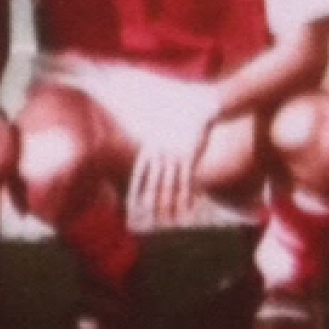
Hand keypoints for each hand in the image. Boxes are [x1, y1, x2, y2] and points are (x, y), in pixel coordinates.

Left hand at [126, 85, 217, 225]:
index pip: (139, 175)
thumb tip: (145, 151)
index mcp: (149, 148)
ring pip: (169, 186)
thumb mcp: (157, 127)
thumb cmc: (176, 118)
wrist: (198, 106)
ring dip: (168, 206)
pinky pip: (187, 181)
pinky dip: (186, 197)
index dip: (135, 192)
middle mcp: (160, 153)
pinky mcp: (191, 157)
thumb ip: (151, 143)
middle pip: (153, 184)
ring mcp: (175, 156)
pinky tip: (186, 210)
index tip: (130, 207)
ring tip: (165, 222)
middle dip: (149, 205)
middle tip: (144, 221)